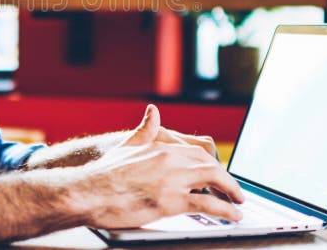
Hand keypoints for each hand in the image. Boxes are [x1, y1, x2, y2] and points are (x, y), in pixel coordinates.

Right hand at [72, 105, 243, 228]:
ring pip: (215, 180)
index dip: (214, 163)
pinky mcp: (170, 201)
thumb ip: (144, 130)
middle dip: (227, 179)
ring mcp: (172, 179)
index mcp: (161, 146)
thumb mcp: (126, 145)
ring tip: (239, 204)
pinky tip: (233, 216)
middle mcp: (170, 159)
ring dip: (232, 193)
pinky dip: (226, 210)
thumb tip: (153, 112)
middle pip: (210, 164)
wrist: (87, 191)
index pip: (199, 150)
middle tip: (234, 191)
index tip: (220, 174)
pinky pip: (207, 204)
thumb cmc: (103, 173)